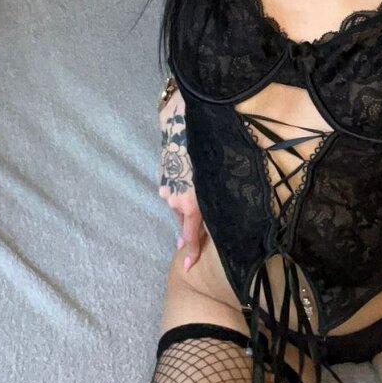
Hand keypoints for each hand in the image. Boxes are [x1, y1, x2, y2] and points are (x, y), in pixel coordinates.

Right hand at [158, 89, 205, 271]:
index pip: (190, 233)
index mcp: (190, 203)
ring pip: (178, 200)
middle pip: (184, 216)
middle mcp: (174, 198)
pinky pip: (173, 185)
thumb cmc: (206, 146)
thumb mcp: (218, 176)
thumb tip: (219, 214)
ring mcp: (166, 184)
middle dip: (194, 217)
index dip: (191, 250)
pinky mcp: (162, 170)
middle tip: (207, 214)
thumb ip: (217, 199)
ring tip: (201, 184)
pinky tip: (190, 171)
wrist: (182, 117)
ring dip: (188, 197)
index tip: (188, 265)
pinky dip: (181, 183)